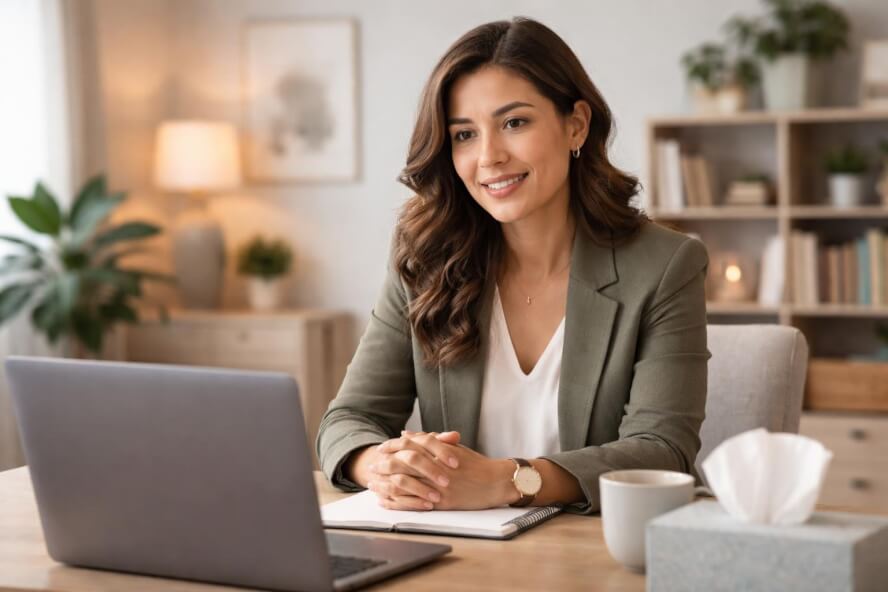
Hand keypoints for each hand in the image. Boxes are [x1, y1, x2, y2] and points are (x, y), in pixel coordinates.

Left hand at [369, 431, 517, 510]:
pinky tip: (385, 501)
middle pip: (402, 463)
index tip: (380, 449)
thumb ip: (429, 440)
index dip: (392, 446)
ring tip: (373, 484)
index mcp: (439, 450)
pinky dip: (396, 502)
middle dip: (384, 464)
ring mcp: (438, 485)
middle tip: (372, 466)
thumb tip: (406, 434)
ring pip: (404, 483)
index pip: (409, 445)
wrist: (496, 482)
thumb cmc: (476, 464)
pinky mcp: (442, 503)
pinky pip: (413, 503)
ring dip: (385, 483)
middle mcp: (437, 466)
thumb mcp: (453, 447)